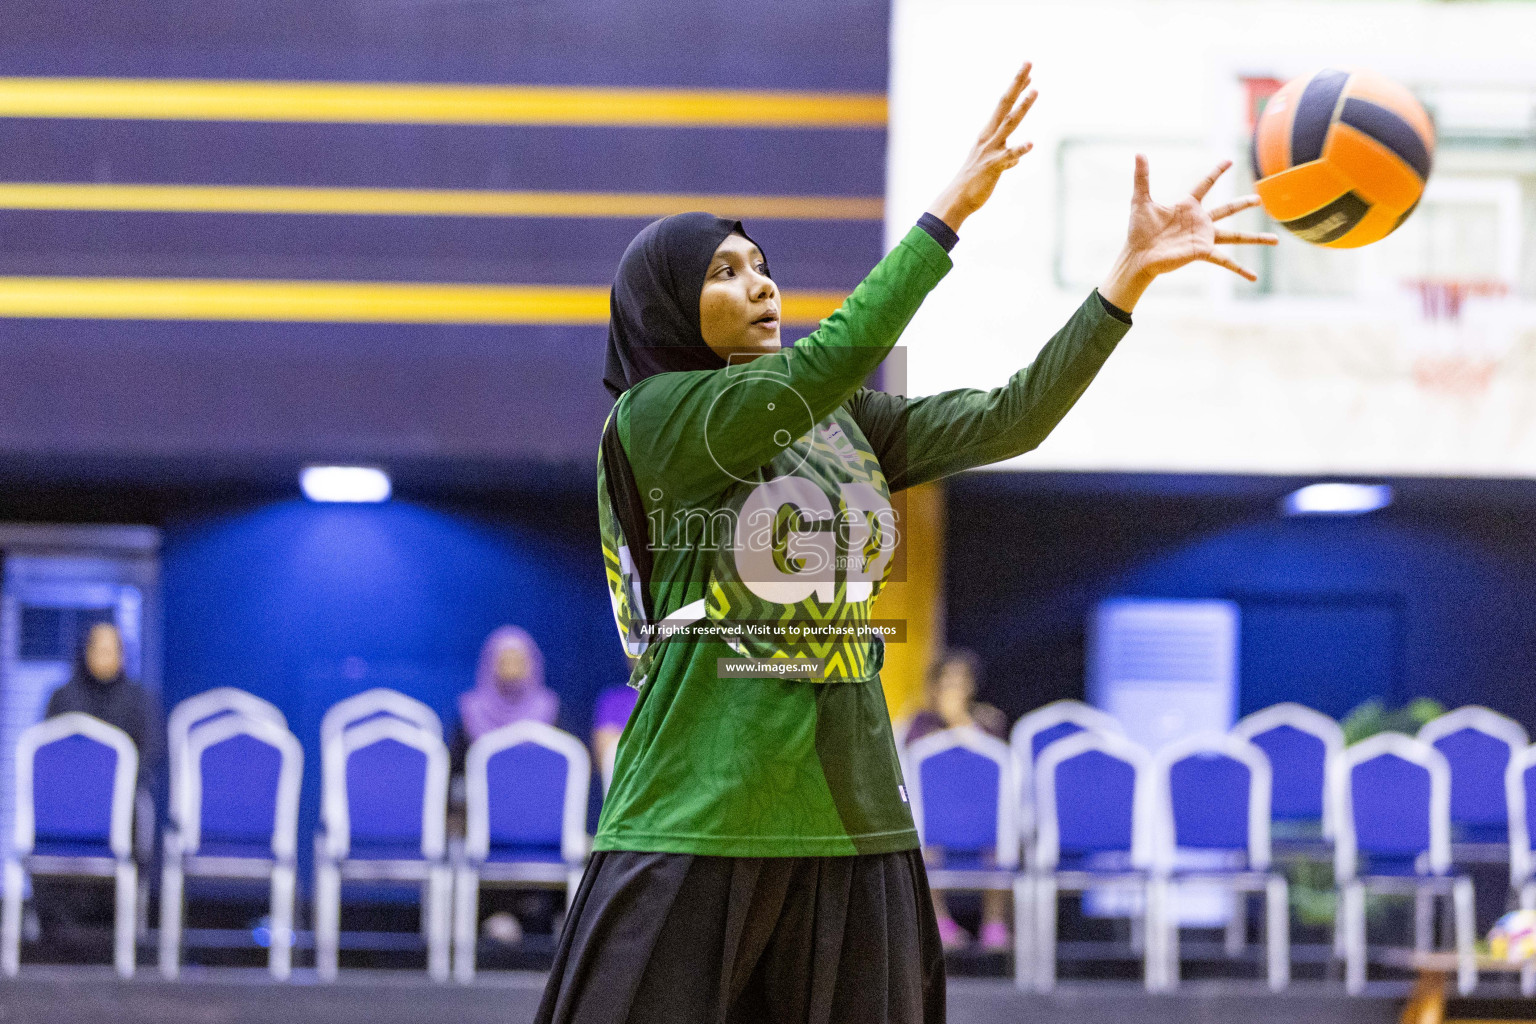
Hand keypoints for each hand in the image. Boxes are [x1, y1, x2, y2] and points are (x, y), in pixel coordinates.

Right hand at [926, 62, 1037, 233]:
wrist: (957, 200)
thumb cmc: (974, 183)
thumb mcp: (992, 167)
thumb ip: (1006, 159)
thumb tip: (1015, 159)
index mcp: (988, 134)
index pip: (1005, 106)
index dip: (1017, 89)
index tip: (1028, 72)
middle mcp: (989, 137)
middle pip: (1005, 105)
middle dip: (1017, 84)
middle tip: (1028, 63)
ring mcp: (991, 150)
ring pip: (1009, 124)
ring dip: (1022, 107)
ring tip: (1036, 90)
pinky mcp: (993, 166)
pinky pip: (1008, 156)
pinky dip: (1019, 150)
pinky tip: (1031, 143)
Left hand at [1099, 156, 1277, 311]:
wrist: (1137, 255)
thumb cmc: (1138, 230)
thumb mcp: (1141, 200)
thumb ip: (1142, 177)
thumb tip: (1139, 153)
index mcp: (1187, 206)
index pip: (1206, 184)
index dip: (1217, 172)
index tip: (1229, 161)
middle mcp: (1199, 221)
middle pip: (1227, 209)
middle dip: (1243, 203)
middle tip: (1259, 199)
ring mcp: (1203, 237)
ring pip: (1235, 236)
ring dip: (1255, 238)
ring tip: (1276, 240)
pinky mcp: (1202, 252)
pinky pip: (1225, 260)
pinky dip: (1240, 269)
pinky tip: (1254, 277)